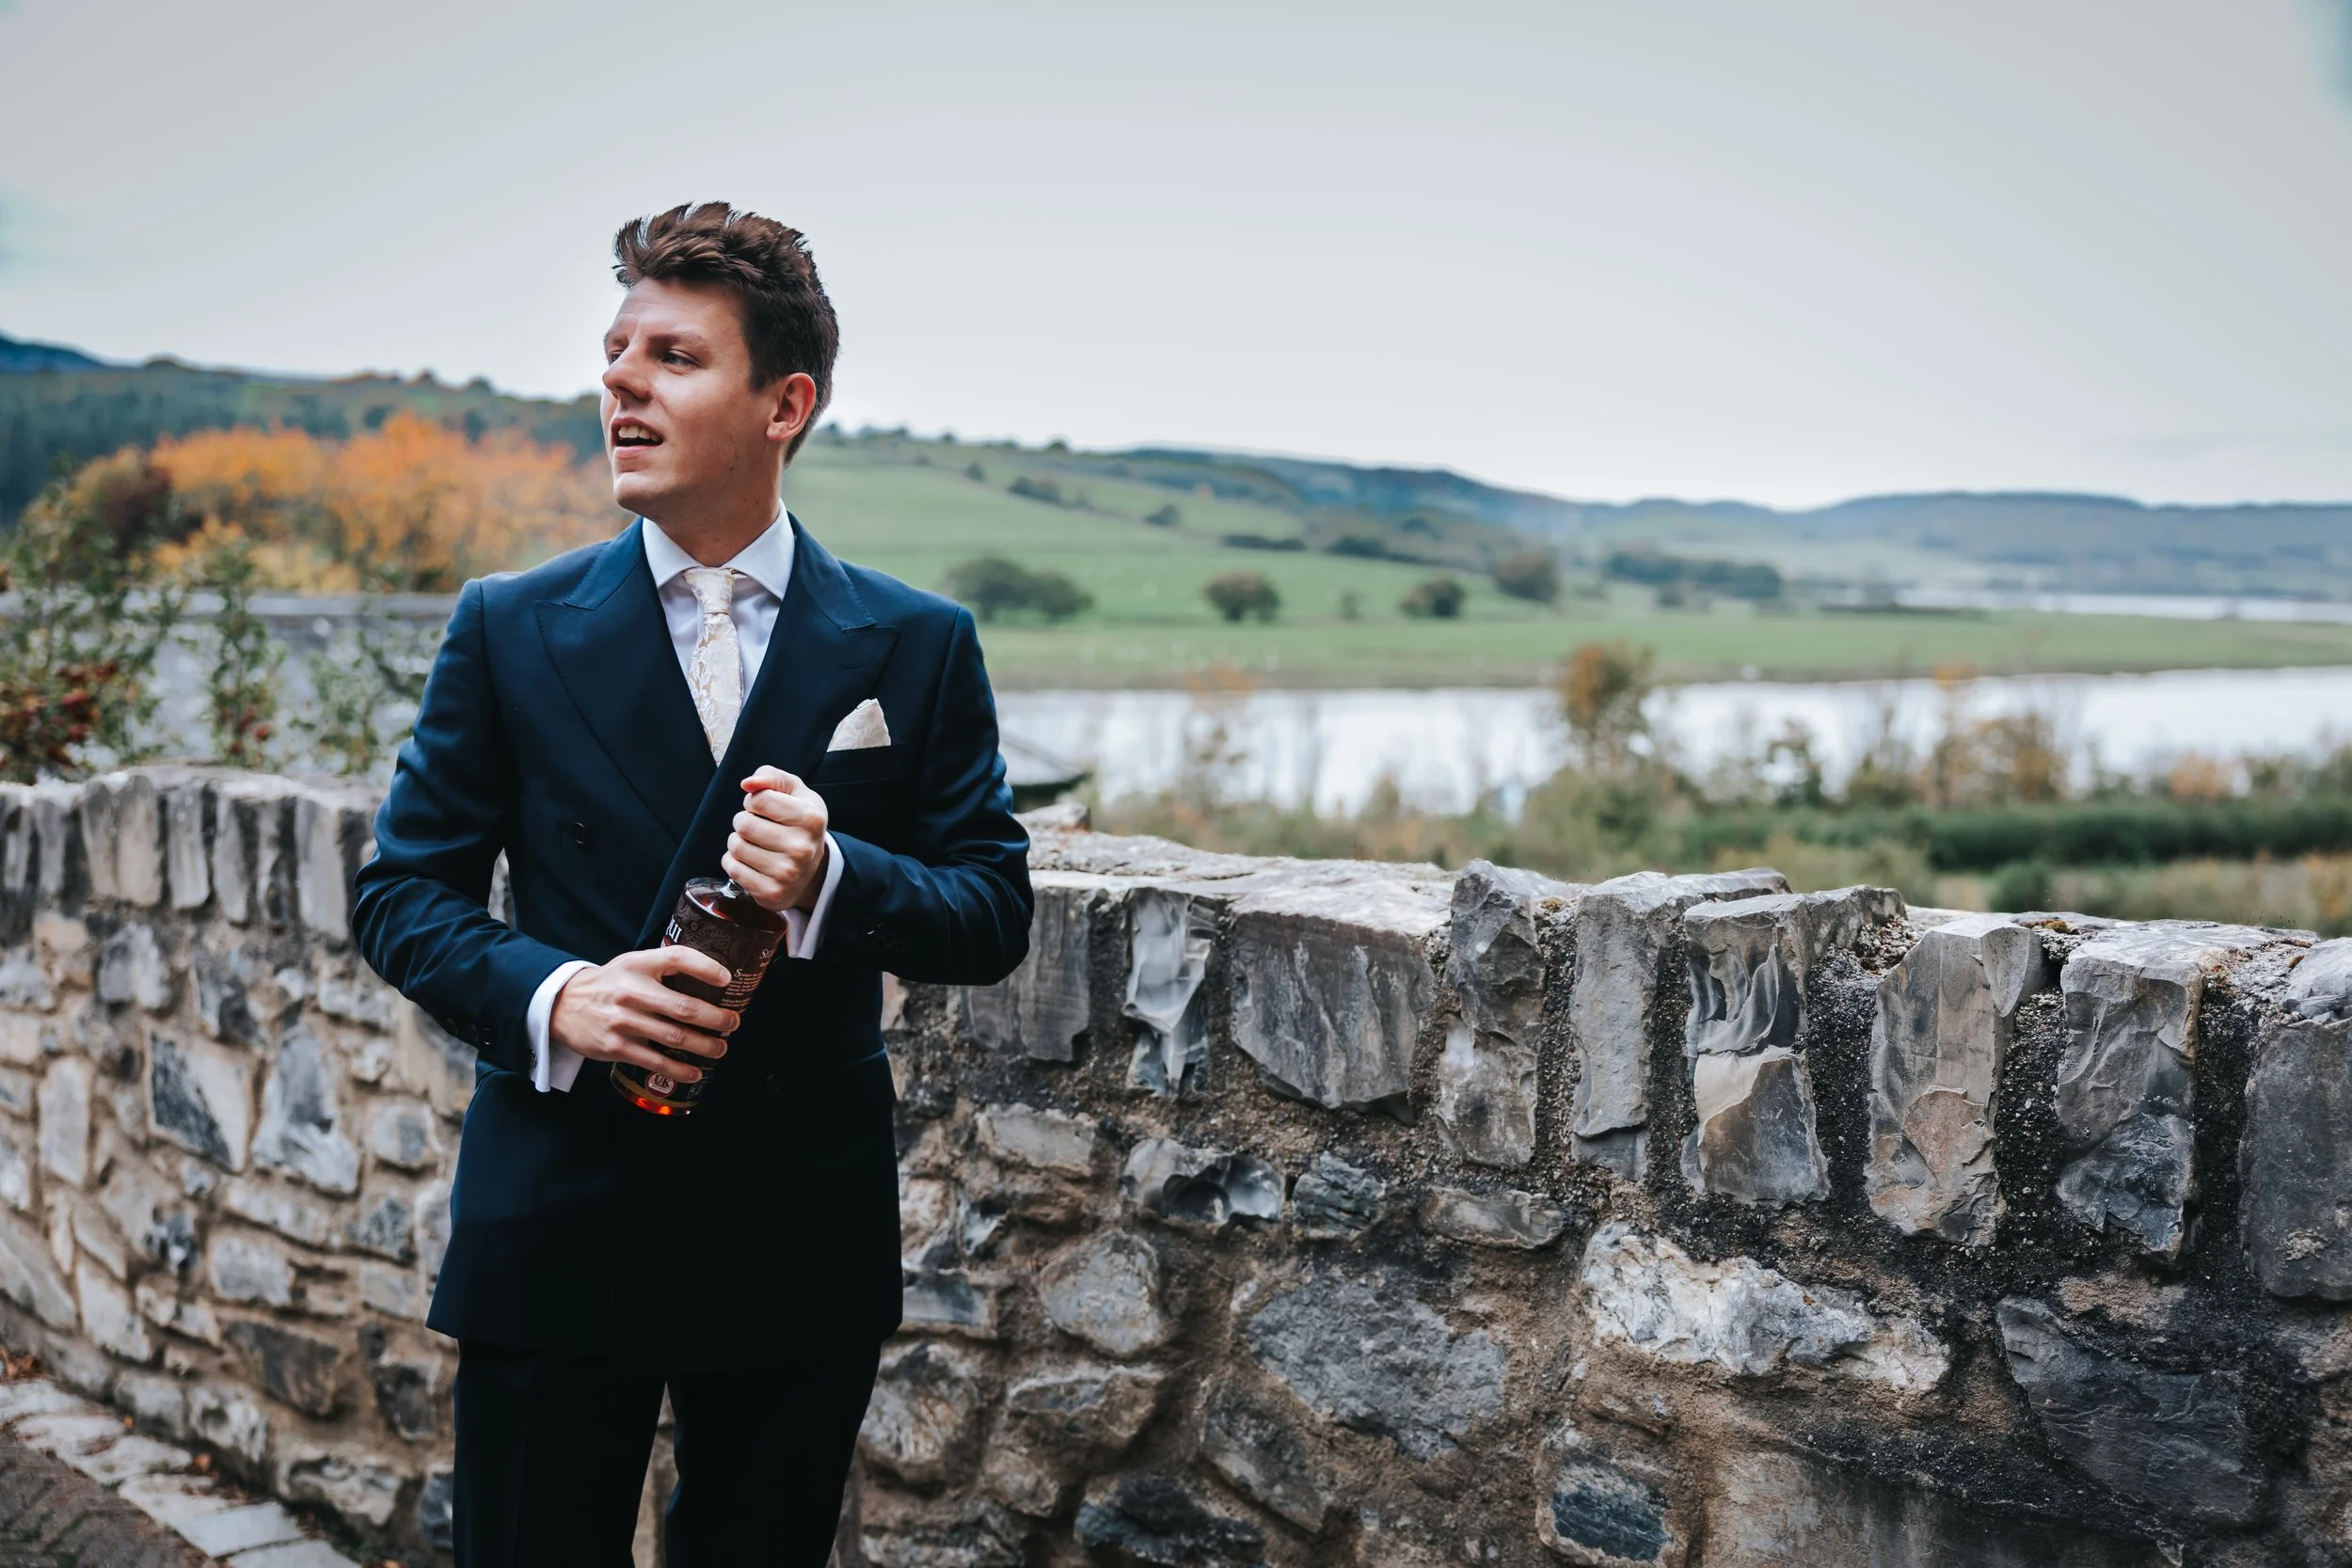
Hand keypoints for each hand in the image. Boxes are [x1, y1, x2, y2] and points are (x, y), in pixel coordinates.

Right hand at [547, 947, 737, 1082]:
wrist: (563, 1005)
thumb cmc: (610, 983)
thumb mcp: (634, 963)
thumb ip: (666, 963)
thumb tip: (713, 972)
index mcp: (639, 966)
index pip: (678, 958)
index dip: (706, 968)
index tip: (727, 980)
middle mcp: (632, 992)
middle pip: (683, 1007)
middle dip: (715, 1018)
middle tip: (733, 1023)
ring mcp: (623, 1021)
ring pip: (674, 1037)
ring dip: (704, 1046)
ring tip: (720, 1049)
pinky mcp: (616, 1047)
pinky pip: (654, 1061)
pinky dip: (678, 1070)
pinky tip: (694, 1072)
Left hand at [723, 766, 829, 912]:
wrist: (812, 871)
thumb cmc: (799, 824)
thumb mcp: (795, 793)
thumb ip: (771, 777)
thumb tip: (747, 783)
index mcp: (811, 818)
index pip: (760, 799)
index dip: (754, 801)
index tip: (763, 808)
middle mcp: (802, 847)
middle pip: (744, 824)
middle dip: (743, 821)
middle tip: (755, 827)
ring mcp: (787, 873)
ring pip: (736, 847)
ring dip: (737, 841)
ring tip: (752, 843)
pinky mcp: (771, 892)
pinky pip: (732, 869)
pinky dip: (733, 862)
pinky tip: (749, 861)